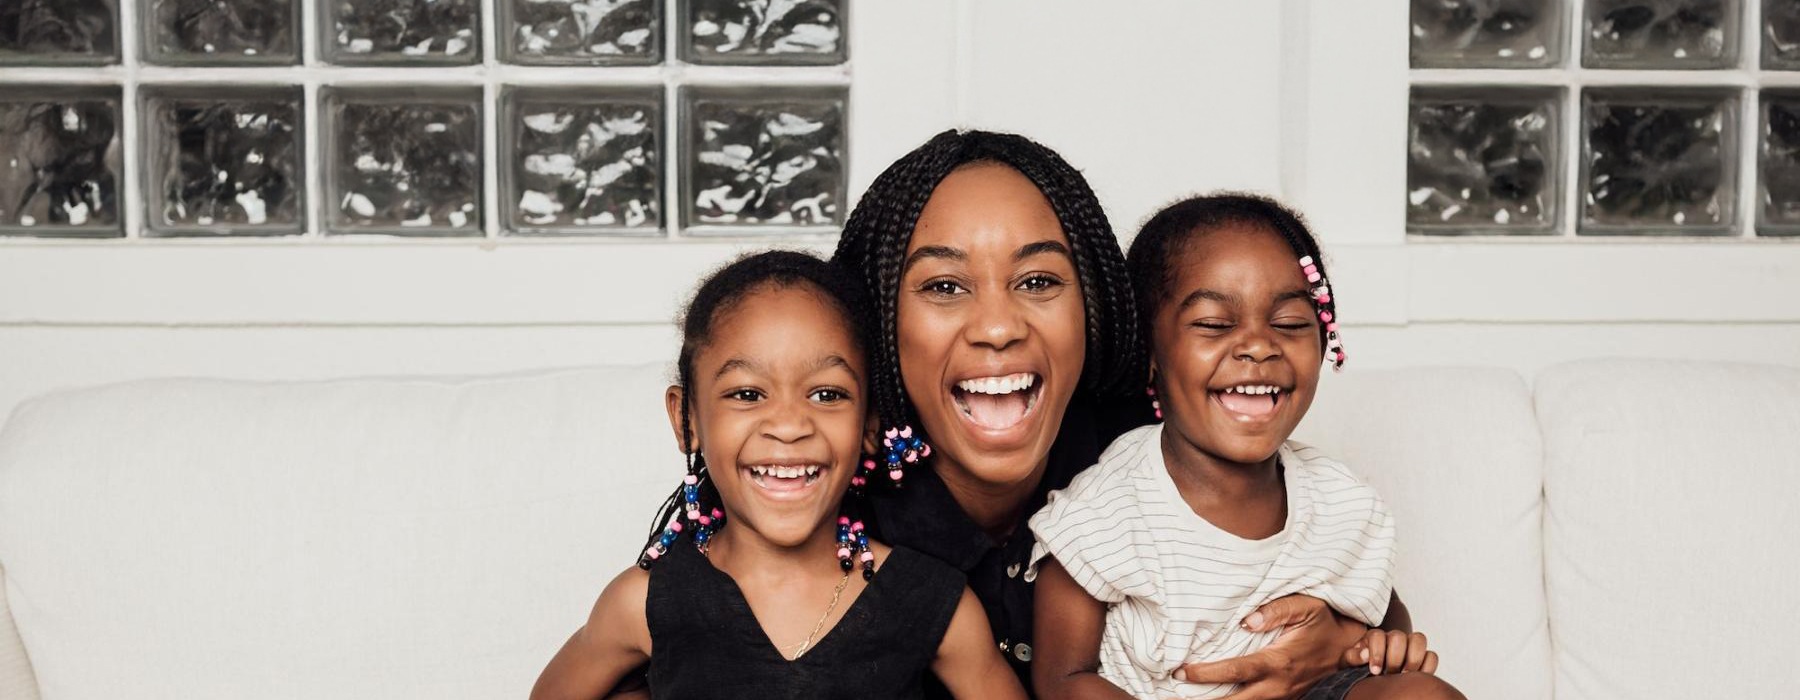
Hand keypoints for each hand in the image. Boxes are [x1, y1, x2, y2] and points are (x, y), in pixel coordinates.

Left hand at [1172, 595, 1365, 699]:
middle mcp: (1278, 685)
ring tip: (1187, 699)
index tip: (1181, 671)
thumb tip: (1247, 620)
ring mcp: (1282, 695)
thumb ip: (1277, 609)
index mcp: (1278, 662)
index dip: (1205, 673)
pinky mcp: (1284, 697)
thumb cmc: (1324, 621)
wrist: (1348, 645)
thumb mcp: (1306, 606)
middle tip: (1173, 695)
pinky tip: (1214, 697)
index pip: (1235, 671)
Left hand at [1342, 630, 1437, 676]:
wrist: (1369, 680)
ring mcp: (1409, 647)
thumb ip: (1353, 657)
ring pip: (1419, 639)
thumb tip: (1365, 654)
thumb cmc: (1357, 669)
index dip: (1377, 653)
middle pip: (1399, 636)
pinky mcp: (1422, 659)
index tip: (1374, 671)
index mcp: (1374, 638)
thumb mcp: (1348, 663)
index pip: (1378, 635)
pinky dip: (1427, 667)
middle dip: (1394, 658)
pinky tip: (1415, 678)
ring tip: (1404, 675)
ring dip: (1413, 659)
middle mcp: (1393, 638)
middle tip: (1389, 673)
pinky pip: (1432, 656)